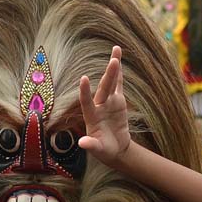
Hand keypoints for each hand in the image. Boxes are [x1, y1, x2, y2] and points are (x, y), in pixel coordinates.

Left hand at [77, 46, 129, 166]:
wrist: (114, 149)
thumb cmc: (104, 150)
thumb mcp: (98, 150)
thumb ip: (91, 145)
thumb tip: (82, 144)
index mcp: (91, 117)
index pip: (87, 102)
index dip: (85, 91)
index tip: (84, 79)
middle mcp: (99, 106)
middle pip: (104, 88)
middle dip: (108, 75)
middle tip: (113, 61)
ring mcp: (108, 102)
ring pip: (111, 83)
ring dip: (113, 68)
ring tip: (116, 51)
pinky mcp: (118, 101)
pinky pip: (118, 85)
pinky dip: (119, 73)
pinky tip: (118, 59)